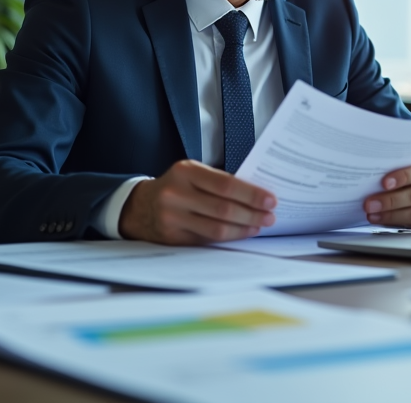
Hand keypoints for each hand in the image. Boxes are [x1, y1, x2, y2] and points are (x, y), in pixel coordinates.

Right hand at [118, 160, 276, 244]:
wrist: (139, 206)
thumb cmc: (176, 186)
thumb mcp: (192, 173)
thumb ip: (219, 181)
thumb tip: (256, 195)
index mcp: (186, 171)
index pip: (226, 184)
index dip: (251, 194)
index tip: (270, 200)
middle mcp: (176, 193)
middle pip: (223, 209)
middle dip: (252, 214)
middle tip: (270, 216)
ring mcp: (172, 217)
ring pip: (216, 229)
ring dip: (243, 229)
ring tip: (259, 226)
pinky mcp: (172, 237)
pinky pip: (206, 240)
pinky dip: (228, 237)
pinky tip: (241, 233)